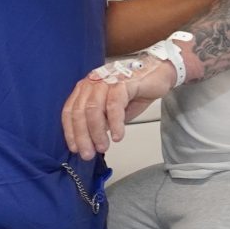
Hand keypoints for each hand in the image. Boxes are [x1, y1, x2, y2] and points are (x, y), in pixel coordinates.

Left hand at [60, 52, 176, 159]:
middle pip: (79, 112)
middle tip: (88, 154)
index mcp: (87, 88)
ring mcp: (107, 81)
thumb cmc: (136, 91)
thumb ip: (102, 122)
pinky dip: (115, 123)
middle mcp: (93, 82)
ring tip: (103, 147)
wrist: (159, 74)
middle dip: (82, 136)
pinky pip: (114, 105)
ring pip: (93, 109)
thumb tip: (92, 141)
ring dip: (97, 132)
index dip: (70, 132)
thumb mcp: (114, 110)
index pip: (70, 111)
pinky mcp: (122, 82)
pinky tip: (118, 136)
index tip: (75, 148)